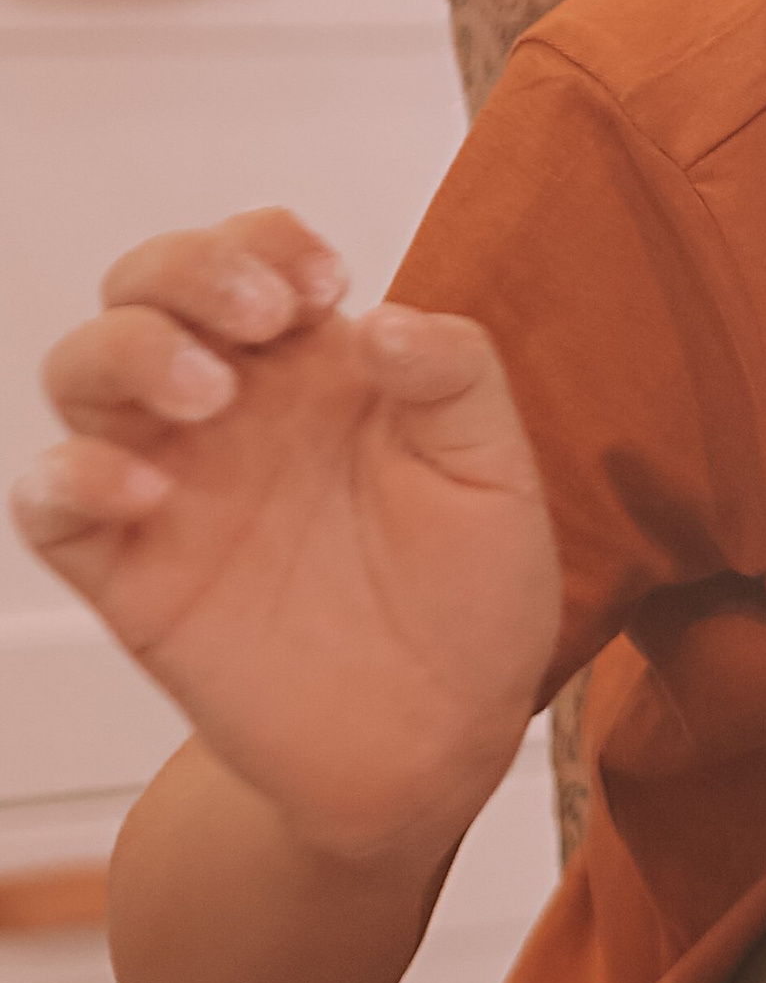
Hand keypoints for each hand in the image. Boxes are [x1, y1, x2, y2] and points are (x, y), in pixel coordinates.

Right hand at [11, 209, 561, 865]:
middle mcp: (233, 409)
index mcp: (316, 366)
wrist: (437, 741)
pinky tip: (145, 488)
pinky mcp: (131, 572)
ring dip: (129, 353)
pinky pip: (52, 500)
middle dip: (185, 270)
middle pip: (147, 288)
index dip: (267, 241)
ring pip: (83, 371)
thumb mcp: (496, 473)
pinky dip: (72, 475)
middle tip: (259, 317)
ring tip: (210, 395)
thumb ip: (456, 376)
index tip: (322, 282)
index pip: (254, 254)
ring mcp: (174, 485)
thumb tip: (382, 319)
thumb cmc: (472, 596)